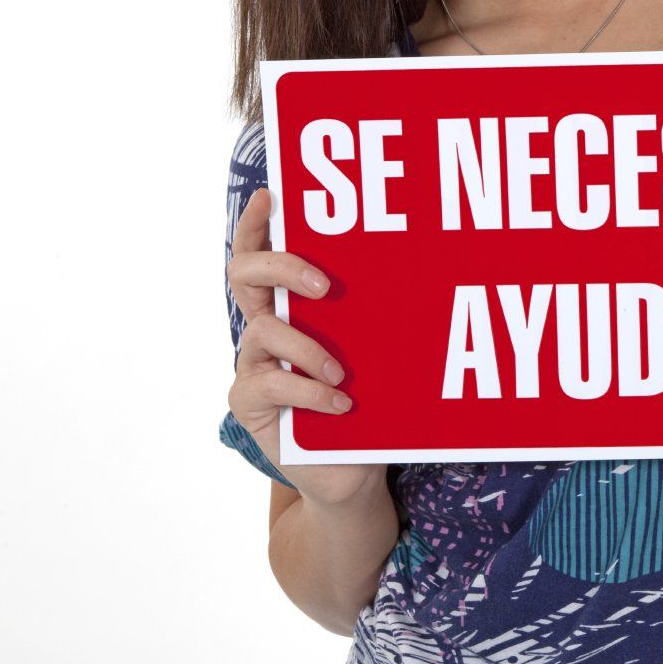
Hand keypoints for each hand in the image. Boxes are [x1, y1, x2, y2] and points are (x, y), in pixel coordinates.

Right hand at [226, 187, 387, 506]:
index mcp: (288, 303)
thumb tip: (417, 262)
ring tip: (343, 371)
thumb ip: (369, 313)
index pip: (261, 250)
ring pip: (264, 330)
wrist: (353, 469)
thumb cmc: (368, 397)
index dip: (258, 221)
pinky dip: (309, 392)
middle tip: (323, 284)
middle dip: (282, 265)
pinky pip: (270, 384)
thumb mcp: (371, 348)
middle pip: (245, 273)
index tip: (273, 194)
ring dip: (307, 347)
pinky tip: (341, 405)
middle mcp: (263, 325)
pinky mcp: (249, 402)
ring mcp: (252, 363)